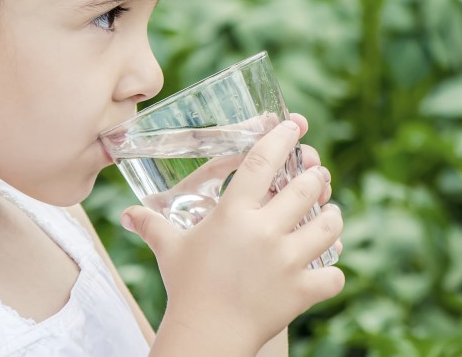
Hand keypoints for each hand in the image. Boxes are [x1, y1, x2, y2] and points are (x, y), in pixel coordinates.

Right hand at [121, 114, 343, 354]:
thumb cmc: (187, 287)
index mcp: (234, 214)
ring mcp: (288, 260)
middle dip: (316, 178)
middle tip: (315, 178)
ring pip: (329, 225)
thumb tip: (126, 214)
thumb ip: (151, 225)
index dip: (281, 138)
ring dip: (332, 216)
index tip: (293, 127)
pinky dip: (333, 271)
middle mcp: (265, 231)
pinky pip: (334, 274)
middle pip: (307, 187)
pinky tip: (326, 267)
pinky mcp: (303, 290)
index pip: (262, 161)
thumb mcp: (170, 249)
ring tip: (329, 214)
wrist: (206, 334)